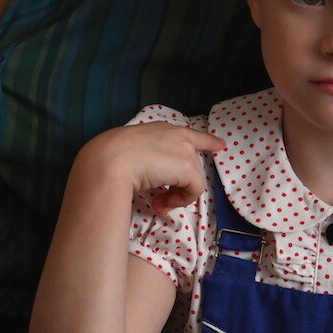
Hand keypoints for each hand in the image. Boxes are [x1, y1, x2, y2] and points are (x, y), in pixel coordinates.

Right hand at [83, 123, 223, 214]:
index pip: (191, 134)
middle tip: (158, 201)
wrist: (111, 159)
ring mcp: (185, 151)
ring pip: (192, 180)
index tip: (220, 145)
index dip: (207, 141)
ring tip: (157, 204)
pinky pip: (194, 191)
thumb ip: (147, 159)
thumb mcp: (131, 152)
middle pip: (191, 164)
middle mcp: (177, 136)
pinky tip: (163, 204)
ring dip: (175, 196)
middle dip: (178, 185)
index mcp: (162, 129)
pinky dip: (180, 201)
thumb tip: (152, 177)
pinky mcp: (188, 168)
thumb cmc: (112, 155)